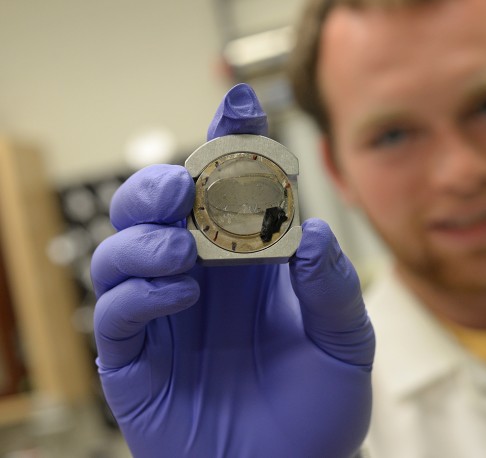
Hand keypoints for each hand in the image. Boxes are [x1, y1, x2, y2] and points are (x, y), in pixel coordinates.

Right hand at [91, 84, 374, 457]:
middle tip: (185, 187)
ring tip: (181, 248)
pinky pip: (114, 315)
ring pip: (121, 252)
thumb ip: (335, 288)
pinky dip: (139, 293)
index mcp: (251, 265)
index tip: (241, 101)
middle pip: (158, 209)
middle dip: (163, 184)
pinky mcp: (137, 362)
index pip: (234, 192)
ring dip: (143, 236)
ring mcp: (165, 318)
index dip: (233, 144)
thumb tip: (310, 231)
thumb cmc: (320, 408)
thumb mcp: (346, 343)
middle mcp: (203, 281)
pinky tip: (179, 293)